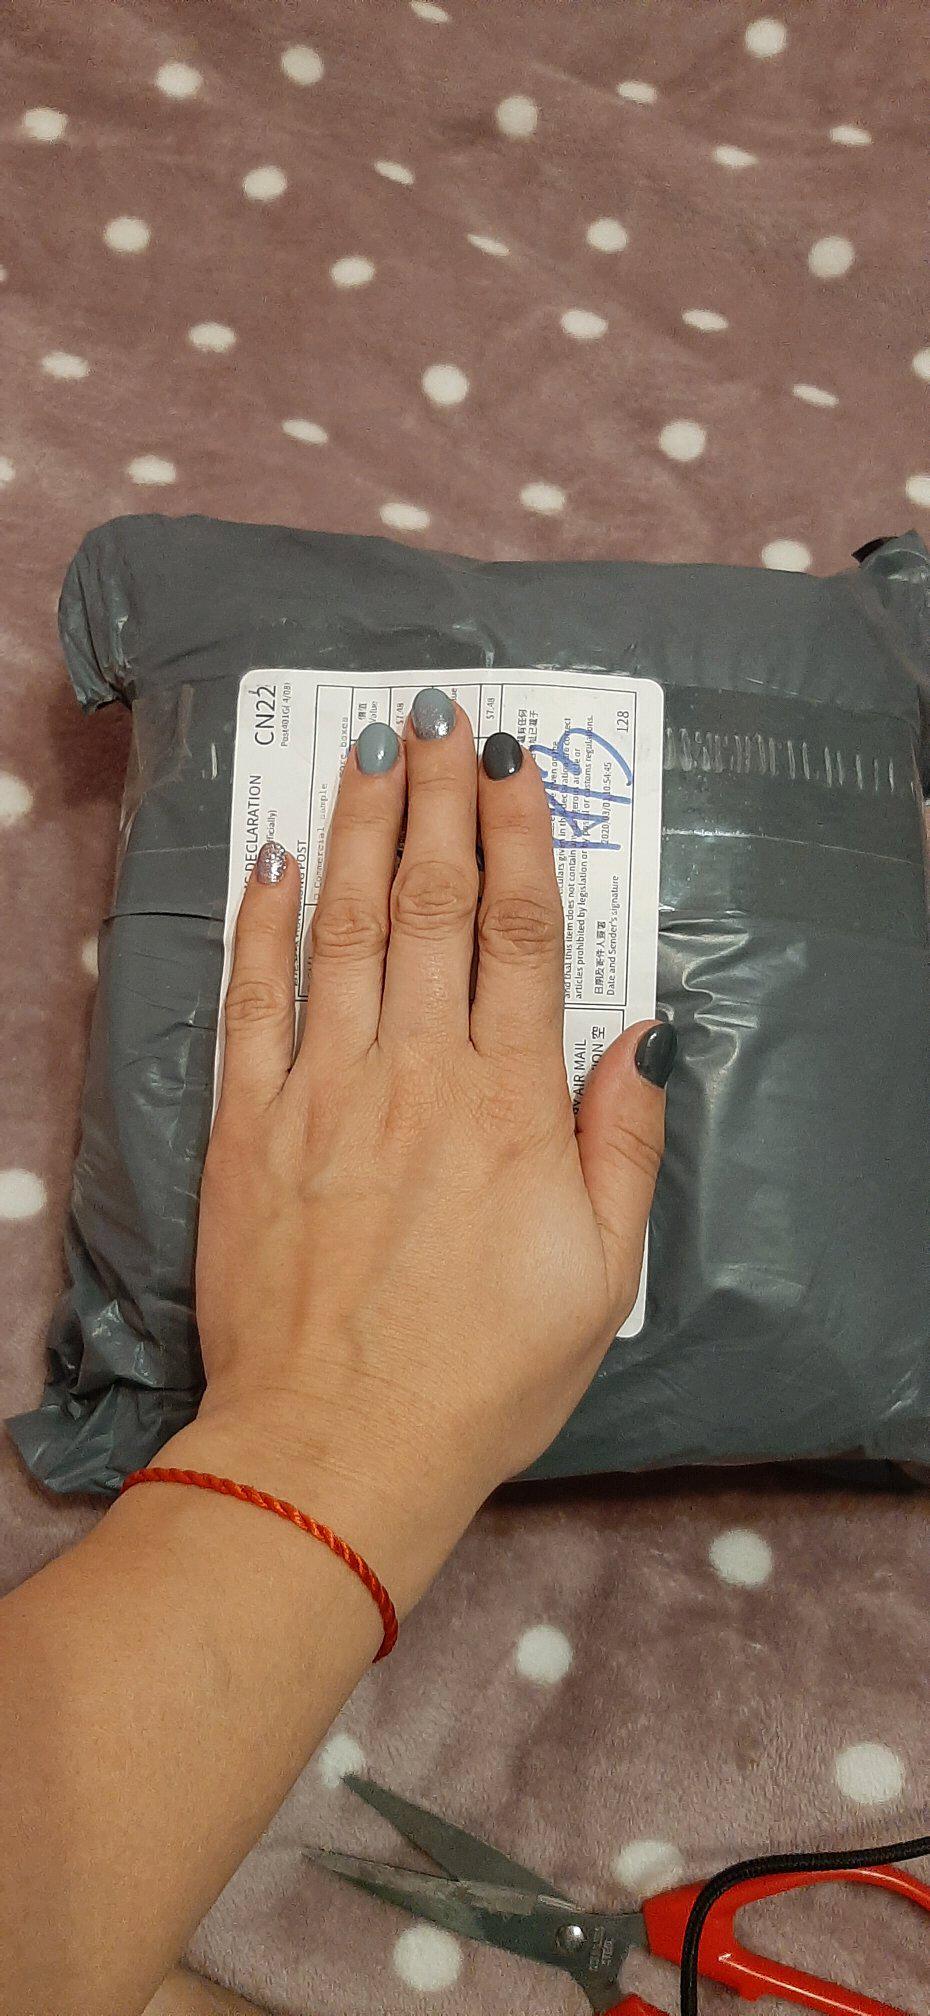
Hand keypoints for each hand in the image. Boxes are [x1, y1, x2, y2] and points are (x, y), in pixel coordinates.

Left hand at [190, 694, 674, 1606]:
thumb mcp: (601, 1274)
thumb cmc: (482, 1372)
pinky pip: (251, 1001)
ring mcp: (321, 1091)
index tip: (510, 765)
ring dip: (356, 830)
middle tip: (438, 718)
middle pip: (428, 905)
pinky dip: (261, 924)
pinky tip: (273, 862)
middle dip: (436, 800)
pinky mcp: (247, 1125)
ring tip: (367, 753)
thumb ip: (622, 1141)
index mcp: (506, 1103)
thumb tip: (645, 1032)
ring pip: (341, 929)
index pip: (518, 934)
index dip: (516, 837)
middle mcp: (414, 1072)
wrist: (338, 1444)